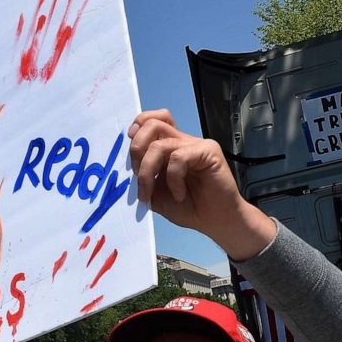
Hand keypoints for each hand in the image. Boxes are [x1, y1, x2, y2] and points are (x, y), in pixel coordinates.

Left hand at [128, 109, 275, 260]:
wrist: (215, 221)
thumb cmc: (188, 208)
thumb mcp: (156, 194)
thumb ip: (143, 178)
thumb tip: (126, 170)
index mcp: (169, 146)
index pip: (151, 121)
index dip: (137, 129)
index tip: (130, 155)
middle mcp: (182, 141)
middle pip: (152, 124)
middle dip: (136, 149)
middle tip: (136, 174)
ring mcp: (196, 144)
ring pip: (159, 144)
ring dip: (147, 171)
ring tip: (150, 192)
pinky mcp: (208, 151)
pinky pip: (178, 158)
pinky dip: (172, 179)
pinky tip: (179, 194)